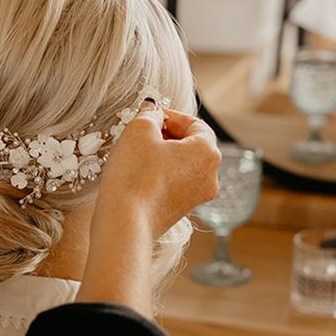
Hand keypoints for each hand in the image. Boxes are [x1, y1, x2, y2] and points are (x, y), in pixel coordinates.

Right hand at [77, 107, 219, 313]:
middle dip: (168, 134)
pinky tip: (138, 172)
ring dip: (163, 154)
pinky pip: (176, 183)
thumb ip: (150, 114)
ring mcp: (197, 196)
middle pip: (192, 145)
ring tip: (137, 151)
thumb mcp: (139, 130)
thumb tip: (153, 113)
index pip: (196, 124)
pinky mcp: (181, 210)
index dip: (172, 115)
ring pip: (183, 165)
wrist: (125, 222)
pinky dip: (161, 173)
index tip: (152, 114)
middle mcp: (210, 176)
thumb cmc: (134, 174)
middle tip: (143, 131)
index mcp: (208, 153)